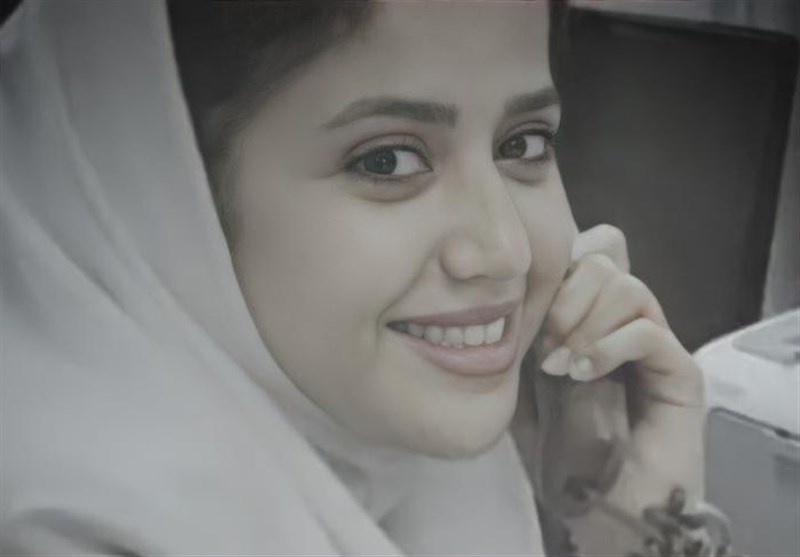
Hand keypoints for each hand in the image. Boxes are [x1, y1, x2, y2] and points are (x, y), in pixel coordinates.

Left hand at [536, 224, 705, 550]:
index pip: (587, 254)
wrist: (600, 505)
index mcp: (591, 318)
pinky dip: (608, 346)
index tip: (529, 314)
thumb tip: (505, 299)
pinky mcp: (680, 372)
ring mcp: (656, 344)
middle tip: (545, 344)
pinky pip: (647, 332)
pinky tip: (583, 374)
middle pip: (605, 262)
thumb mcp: (522, 385)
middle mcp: (626, 323)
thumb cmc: (560, 448)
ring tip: (562, 365)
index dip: (557, 270)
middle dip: (566, 296)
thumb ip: (519, 340)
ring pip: (628, 288)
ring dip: (585, 322)